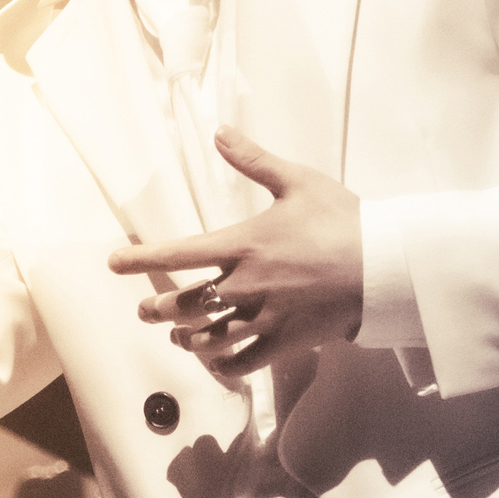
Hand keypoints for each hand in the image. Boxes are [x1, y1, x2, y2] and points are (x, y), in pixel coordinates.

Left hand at [108, 128, 363, 383]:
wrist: (384, 267)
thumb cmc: (344, 221)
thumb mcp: (298, 182)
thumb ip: (254, 160)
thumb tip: (220, 132)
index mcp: (243, 245)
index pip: (177, 253)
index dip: (140, 259)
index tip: (114, 262)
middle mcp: (244, 285)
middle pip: (184, 304)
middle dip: (157, 309)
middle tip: (146, 310)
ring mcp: (263, 318)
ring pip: (207, 338)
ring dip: (185, 338)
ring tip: (177, 337)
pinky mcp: (285, 342)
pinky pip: (242, 362)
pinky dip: (222, 365)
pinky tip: (215, 361)